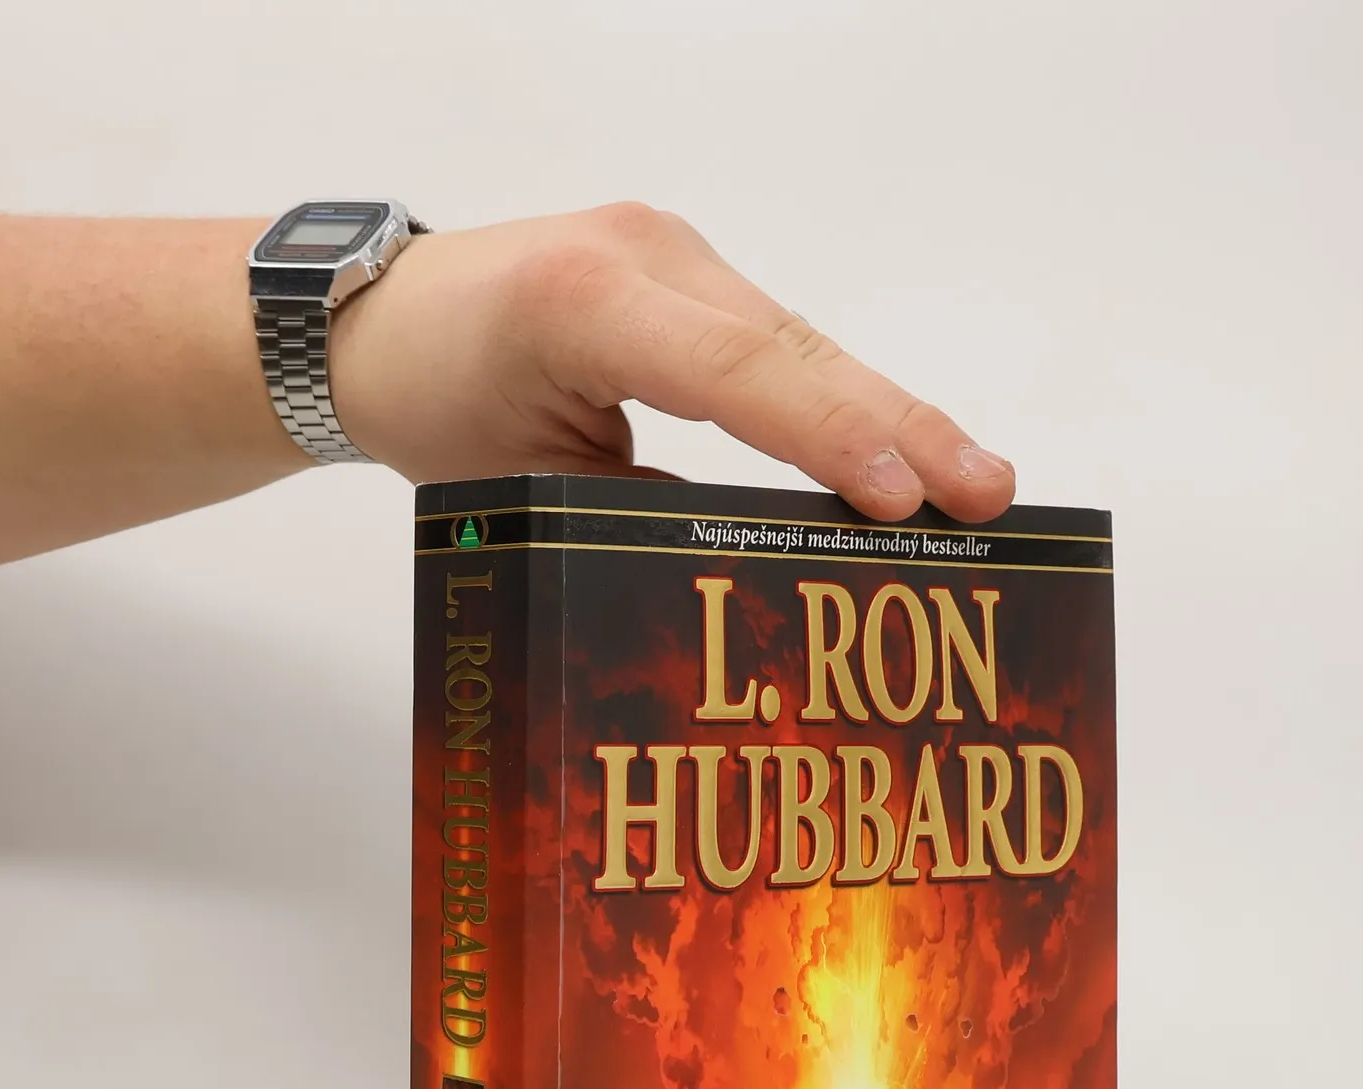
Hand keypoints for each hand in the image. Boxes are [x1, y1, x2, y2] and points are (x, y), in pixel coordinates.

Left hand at [328, 203, 1016, 524]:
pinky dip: (838, 396)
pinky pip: (777, 337)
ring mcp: (668, 252)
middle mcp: (639, 252)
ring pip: (799, 340)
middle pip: (792, 346)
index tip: (903, 494)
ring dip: (886, 412)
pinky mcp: (684, 271)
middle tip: (987, 493)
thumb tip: (754, 561)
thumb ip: (636, 510)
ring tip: (971, 480)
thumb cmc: (435, 402)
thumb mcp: (527, 483)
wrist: (376, 322)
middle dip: (899, 424)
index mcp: (581, 300)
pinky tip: (901, 444)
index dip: (827, 434)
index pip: (732, 371)